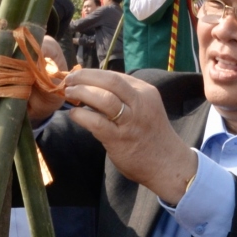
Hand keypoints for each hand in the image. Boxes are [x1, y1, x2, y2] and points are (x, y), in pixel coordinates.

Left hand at [64, 69, 196, 204]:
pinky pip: (96, 122)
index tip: (77, 75)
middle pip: (110, 81)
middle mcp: (140, 103)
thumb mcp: (144, 107)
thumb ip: (123, 96)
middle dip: (85, 76)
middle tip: (69, 79)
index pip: (115, 76)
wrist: (168, 164)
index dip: (92, 73)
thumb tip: (91, 86)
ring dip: (81, 92)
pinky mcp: (120, 139)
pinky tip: (75, 114)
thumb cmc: (150, 134)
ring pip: (104, 98)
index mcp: (145, 92)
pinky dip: (81, 115)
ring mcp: (131, 121)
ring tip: (69, 93)